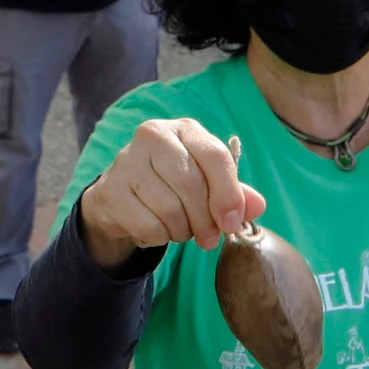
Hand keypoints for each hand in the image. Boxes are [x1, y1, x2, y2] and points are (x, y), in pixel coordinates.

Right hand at [79, 116, 262, 264]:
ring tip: (181, 229)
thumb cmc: (172, 185)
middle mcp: (152, 136)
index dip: (228, 194)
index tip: (232, 223)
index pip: (215, 156)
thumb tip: (257, 205)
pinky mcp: (110, 190)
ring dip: (182, 231)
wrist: (122, 197)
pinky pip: (148, 225)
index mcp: (184, 130)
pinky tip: (158, 229)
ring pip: (170, 210)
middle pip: (191, 185)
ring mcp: (127, 161)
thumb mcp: (207, 183)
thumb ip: (234, 193)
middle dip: (205, 220)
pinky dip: (160, 237)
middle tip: (209, 238)